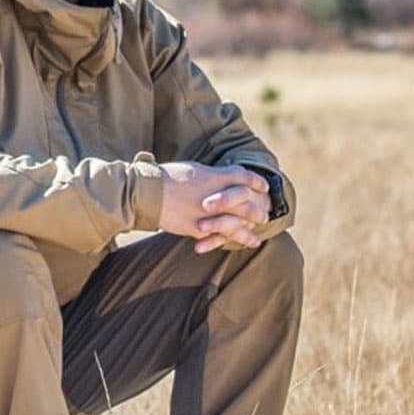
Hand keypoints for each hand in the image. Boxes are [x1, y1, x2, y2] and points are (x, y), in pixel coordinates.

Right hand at [155, 162, 270, 253]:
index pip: (245, 177)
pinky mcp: (199, 229)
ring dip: (248, 231)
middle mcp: (217, 195)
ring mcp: (209, 214)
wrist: (148, 193)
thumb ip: (212, 175)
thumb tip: (223, 176)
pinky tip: (238, 245)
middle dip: (258, 209)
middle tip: (265, 214)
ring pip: (237, 224)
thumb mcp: (194, 169)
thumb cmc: (168, 177)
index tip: (264, 186)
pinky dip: (230, 241)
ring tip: (256, 238)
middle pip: (246, 202)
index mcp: (215, 177)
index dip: (257, 182)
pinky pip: (219, 237)